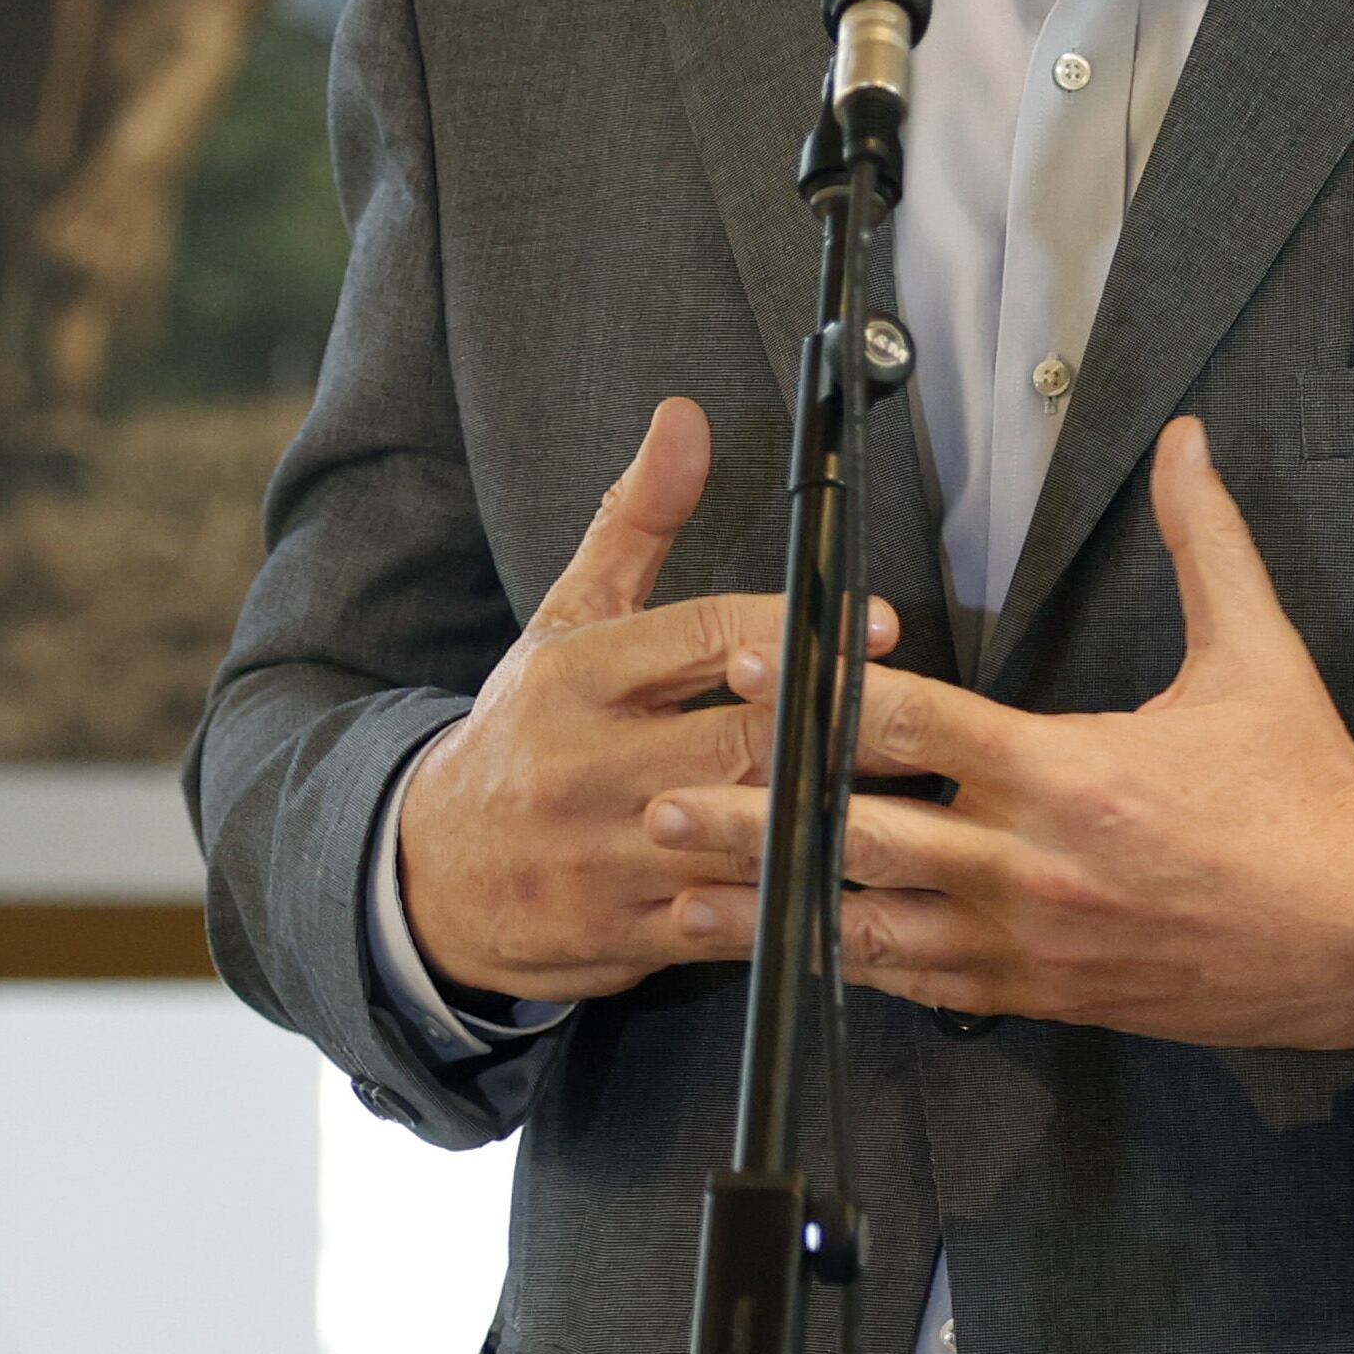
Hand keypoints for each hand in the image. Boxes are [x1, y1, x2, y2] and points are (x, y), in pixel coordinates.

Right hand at [398, 399, 898, 1003]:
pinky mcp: (624, 933)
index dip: (792, 628)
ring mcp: (605, 856)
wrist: (433, 873)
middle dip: (835, 731)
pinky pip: (730, 922)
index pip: (700, 637)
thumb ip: (636, 523)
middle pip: (739, 741)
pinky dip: (791, 903)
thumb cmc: (524, 732)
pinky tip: (849, 882)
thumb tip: (684, 420)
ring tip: (912, 804)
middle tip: (920, 718)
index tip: (875, 625)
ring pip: (743, 838)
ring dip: (827, 821)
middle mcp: (585, 763)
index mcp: (575, 676)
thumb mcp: (565, 621)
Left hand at [669, 416, 1353, 1050]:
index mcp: (1068, 774)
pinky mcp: (1042, 995)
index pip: (916, 724)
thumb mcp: (1262, 661)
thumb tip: (1186, 442)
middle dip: (756, 821)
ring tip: (684, 900)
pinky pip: (924, 987)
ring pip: (874, 928)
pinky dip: (849, 969)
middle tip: (662, 801)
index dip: (822, 690)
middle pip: (862, 837)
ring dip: (777, 911)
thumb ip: (1206, 544)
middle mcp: (1031, 864)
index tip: (747, 659)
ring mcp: (1029, 942)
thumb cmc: (1310, 804)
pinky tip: (789, 960)